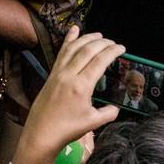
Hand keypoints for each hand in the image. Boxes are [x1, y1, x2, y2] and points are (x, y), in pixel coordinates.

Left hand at [13, 27, 125, 163]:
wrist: (41, 134)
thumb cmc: (67, 130)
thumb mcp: (93, 122)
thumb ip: (108, 113)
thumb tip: (115, 107)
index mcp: (81, 86)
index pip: (100, 61)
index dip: (112, 52)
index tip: (122, 48)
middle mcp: (69, 75)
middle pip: (88, 50)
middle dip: (103, 43)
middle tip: (114, 43)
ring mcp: (58, 73)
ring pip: (74, 48)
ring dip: (87, 38)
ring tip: (99, 35)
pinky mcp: (51, 75)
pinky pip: (61, 53)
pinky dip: (68, 40)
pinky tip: (74, 30)